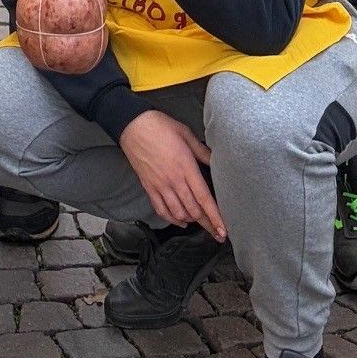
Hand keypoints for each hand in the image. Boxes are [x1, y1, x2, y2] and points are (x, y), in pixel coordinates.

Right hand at [119, 108, 224, 237]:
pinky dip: (172, 219)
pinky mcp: (149, 187)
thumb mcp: (185, 133)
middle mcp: (174, 180)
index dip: (215, 216)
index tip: (223, 230)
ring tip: (202, 223)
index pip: (204, 197)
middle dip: (207, 224)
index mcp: (186, 166)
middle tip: (217, 232)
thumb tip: (216, 161)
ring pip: (178, 213)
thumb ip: (201, 150)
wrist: (133, 125)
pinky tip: (180, 221)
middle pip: (194, 210)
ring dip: (191, 221)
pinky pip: (161, 209)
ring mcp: (160, 186)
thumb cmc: (160, 126)